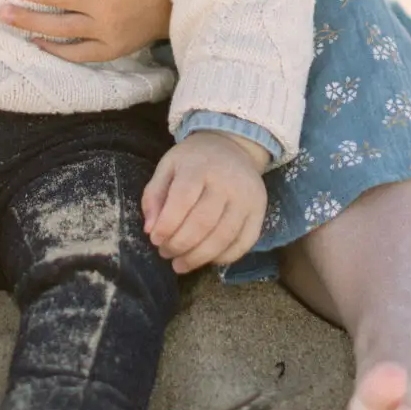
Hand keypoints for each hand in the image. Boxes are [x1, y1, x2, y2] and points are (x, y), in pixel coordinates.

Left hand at [142, 132, 268, 274]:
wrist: (232, 146)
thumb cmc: (194, 160)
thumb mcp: (168, 166)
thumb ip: (154, 195)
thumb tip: (150, 230)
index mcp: (199, 166)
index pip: (182, 200)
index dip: (167, 225)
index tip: (155, 239)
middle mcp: (227, 181)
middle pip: (203, 223)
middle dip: (180, 245)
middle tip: (165, 253)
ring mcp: (247, 198)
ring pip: (224, 237)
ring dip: (198, 257)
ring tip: (180, 263)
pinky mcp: (260, 211)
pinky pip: (244, 243)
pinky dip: (224, 258)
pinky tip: (207, 259)